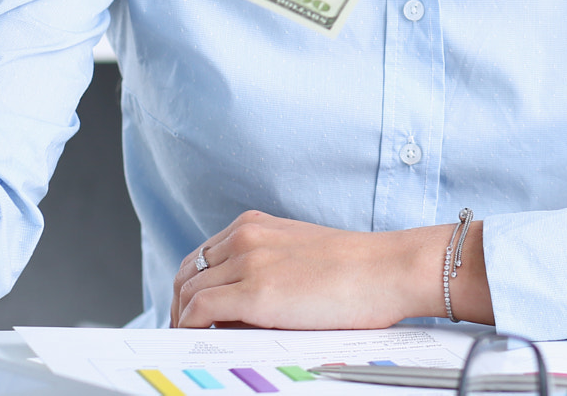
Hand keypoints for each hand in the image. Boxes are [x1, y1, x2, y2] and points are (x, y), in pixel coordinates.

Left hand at [171, 210, 491, 328]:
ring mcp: (249, 262)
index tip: (189, 310)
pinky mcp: (255, 292)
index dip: (189, 287)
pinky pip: (200, 310)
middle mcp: (246, 237)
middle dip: (179, 304)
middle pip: (187, 272)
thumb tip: (234, 307)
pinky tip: (199, 339)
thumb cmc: (357, 268)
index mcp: (255, 225)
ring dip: (182, 319)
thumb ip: (264, 268)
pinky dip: (189, 327)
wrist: (387, 268)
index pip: (202, 256)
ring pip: (188, 291)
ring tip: (191, 342)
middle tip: (183, 331)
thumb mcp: (298, 255)